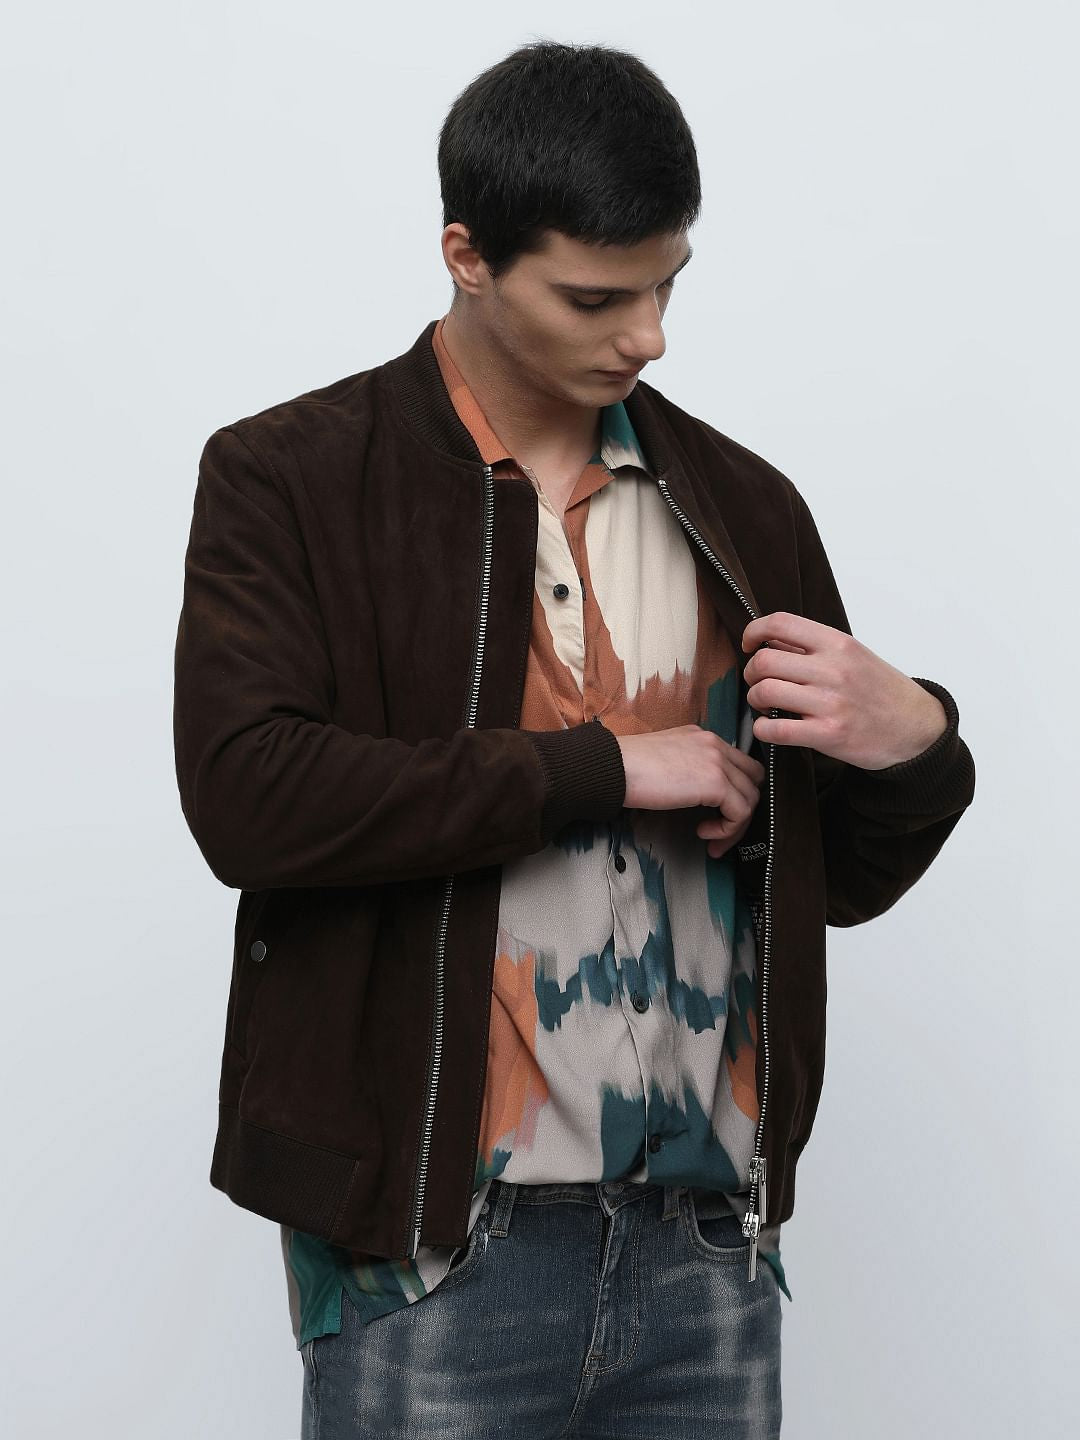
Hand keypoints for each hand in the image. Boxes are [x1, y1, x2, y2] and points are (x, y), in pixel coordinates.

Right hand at [616, 725, 765, 858]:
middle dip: (743, 809)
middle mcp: (715, 744)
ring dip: (734, 826)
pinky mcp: (715, 783)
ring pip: (750, 798)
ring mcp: (717, 762)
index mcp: (703, 737)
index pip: (739, 764)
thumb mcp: (666, 757)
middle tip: (722, 831)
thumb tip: (700, 792)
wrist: (614, 767)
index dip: (735, 792)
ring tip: (710, 838)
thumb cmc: (628, 767)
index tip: (718, 813)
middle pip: (752, 780)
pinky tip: (704, 832)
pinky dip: (727, 830)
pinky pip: (740, 812)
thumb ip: (689, 766)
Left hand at [741, 613, 947, 769]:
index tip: (750, 644)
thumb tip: (768, 640)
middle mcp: (834, 669)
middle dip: (751, 673)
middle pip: (764, 661)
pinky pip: (776, 730)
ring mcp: (831, 702)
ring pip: (765, 692)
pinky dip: (763, 729)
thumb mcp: (854, 655)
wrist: (916, 728)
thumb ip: (814, 647)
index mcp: (838, 643)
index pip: (780, 623)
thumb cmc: (881, 691)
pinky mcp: (828, 734)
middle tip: (758, 682)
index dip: (753, 631)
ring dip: (755, 700)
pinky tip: (769, 727)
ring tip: (765, 704)